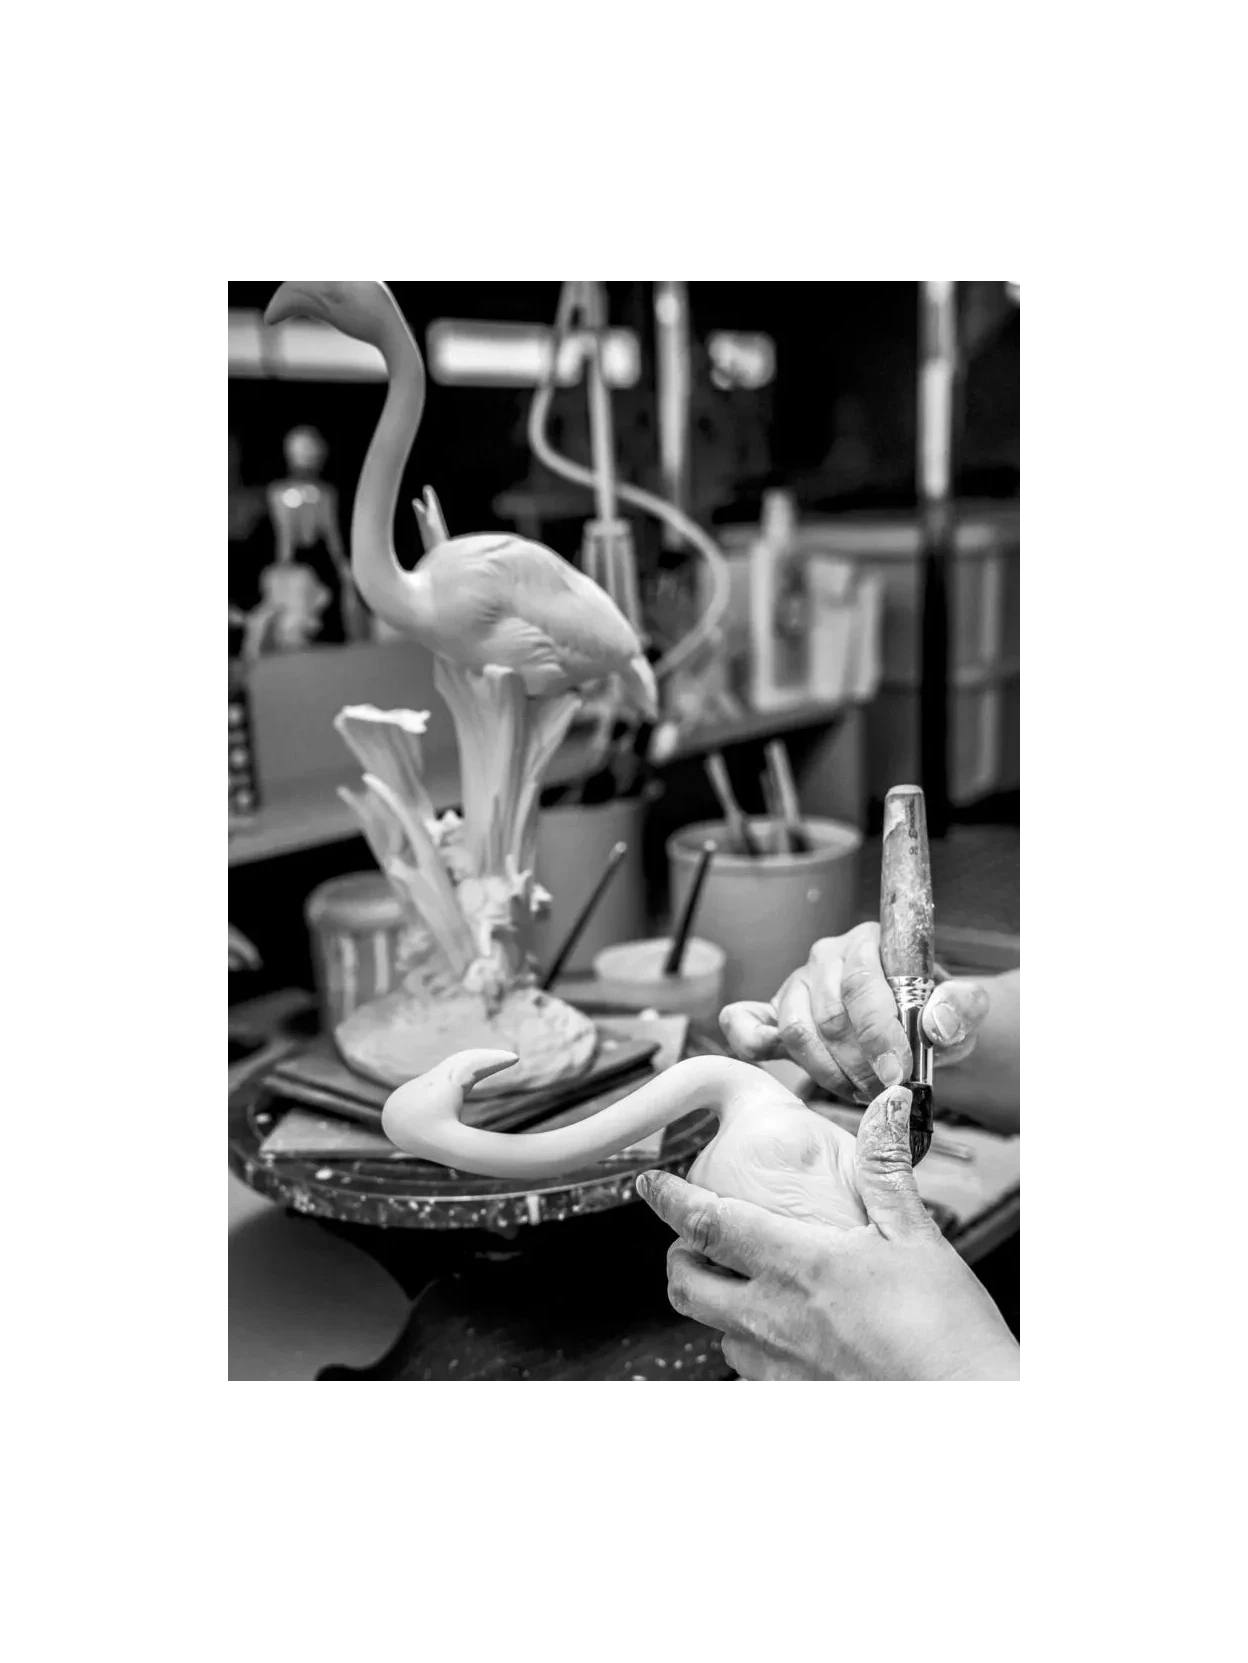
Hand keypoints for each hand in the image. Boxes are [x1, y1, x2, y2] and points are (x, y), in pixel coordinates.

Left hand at [636, 1084, 1020, 1383]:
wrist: (968, 1404)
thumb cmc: (946, 1329)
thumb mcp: (917, 1236)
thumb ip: (886, 1171)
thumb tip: (887, 1109)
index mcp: (797, 1265)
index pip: (706, 1222)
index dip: (669, 1198)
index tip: (650, 1180)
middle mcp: (774, 1318)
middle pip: (686, 1284)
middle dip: (678, 1256)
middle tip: (692, 1239)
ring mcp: (779, 1366)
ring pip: (715, 1331)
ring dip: (716, 1304)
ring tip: (741, 1286)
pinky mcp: (793, 1400)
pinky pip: (748, 1372)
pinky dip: (750, 1347)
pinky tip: (781, 1337)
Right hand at [719, 921, 990, 1100]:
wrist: (917, 1029)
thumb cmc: (934, 1017)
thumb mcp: (962, 1011)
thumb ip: (960, 1009)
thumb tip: (935, 1024)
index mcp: (869, 941)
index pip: (862, 985)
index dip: (878, 1035)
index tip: (897, 1074)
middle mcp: (827, 956)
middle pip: (829, 1016)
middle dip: (859, 1064)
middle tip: (885, 1093)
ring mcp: (797, 983)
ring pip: (797, 1031)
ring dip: (829, 1072)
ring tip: (861, 1092)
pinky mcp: (775, 1012)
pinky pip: (749, 1023)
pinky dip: (751, 1041)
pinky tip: (771, 1057)